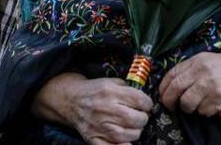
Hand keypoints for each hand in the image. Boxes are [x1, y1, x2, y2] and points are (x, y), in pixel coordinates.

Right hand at [33, 75, 151, 144]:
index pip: (138, 100)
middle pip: (134, 119)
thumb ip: (128, 89)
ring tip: (133, 127)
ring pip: (126, 135)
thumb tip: (145, 100)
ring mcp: (98, 125)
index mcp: (109, 92)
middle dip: (143, 119)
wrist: (72, 100)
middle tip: (141, 117)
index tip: (147, 105)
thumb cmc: (94, 91)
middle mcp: (104, 109)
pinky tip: (126, 142)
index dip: (148, 104)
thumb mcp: (111, 82)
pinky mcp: (92, 138)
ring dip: (135, 132)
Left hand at [159, 53, 220, 116]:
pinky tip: (214, 105)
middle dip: (170, 101)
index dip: (164, 87)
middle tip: (172, 107)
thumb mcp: (212, 61)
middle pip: (175, 89)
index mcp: (199, 60)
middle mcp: (202, 71)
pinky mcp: (218, 98)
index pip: (172, 74)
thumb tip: (173, 85)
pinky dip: (206, 112)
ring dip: (191, 109)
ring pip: (188, 103)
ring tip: (200, 104)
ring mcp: (210, 85)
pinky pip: (203, 111)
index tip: (163, 95)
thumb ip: (193, 69)